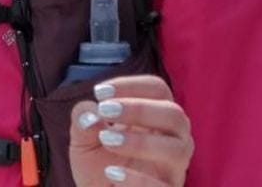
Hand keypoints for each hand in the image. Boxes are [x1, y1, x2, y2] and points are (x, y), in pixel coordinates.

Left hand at [69, 75, 192, 186]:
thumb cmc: (97, 168)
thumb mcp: (82, 139)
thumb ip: (82, 120)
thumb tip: (90, 114)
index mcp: (153, 121)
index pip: (158, 90)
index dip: (132, 85)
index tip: (100, 93)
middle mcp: (170, 143)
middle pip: (175, 115)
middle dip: (140, 108)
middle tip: (105, 110)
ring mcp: (172, 172)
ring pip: (179, 149)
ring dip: (141, 141)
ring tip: (107, 139)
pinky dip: (140, 180)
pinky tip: (112, 173)